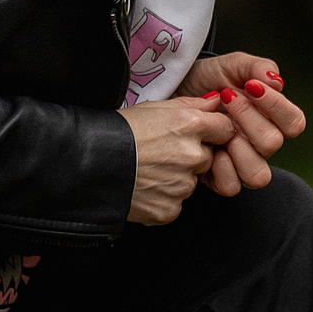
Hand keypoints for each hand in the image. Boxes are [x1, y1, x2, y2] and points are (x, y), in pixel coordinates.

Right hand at [120, 95, 236, 224]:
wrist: (87, 164)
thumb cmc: (117, 133)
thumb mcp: (154, 107)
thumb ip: (191, 105)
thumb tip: (216, 102)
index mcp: (191, 126)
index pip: (225, 129)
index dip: (212, 132)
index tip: (200, 135)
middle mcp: (192, 156)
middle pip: (208, 158)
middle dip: (191, 157)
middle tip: (161, 153)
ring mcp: (182, 186)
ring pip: (190, 182)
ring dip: (176, 178)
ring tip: (147, 170)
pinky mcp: (170, 209)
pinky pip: (175, 204)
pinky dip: (162, 198)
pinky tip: (143, 187)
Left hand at [176, 52, 305, 195]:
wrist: (174, 92)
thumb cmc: (206, 81)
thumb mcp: (231, 65)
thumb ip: (257, 67)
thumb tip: (276, 82)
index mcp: (271, 119)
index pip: (294, 123)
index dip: (277, 106)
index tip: (252, 86)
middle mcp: (259, 144)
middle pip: (272, 144)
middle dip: (247, 117)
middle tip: (226, 98)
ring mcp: (241, 163)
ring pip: (258, 174)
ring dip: (236, 146)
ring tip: (217, 127)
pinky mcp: (218, 177)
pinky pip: (230, 186)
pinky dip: (218, 167)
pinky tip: (207, 145)